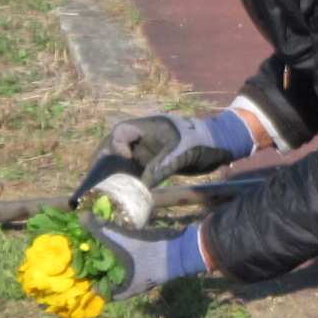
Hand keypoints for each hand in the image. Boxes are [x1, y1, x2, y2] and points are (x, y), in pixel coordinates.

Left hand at [81, 214, 209, 299]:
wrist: (181, 250)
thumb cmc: (151, 253)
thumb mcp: (123, 240)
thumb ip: (101, 229)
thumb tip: (80, 217)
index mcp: (119, 290)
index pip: (92, 288)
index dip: (80, 277)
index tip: (69, 263)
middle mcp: (124, 287)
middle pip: (100, 278)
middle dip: (88, 264)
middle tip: (74, 249)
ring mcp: (132, 277)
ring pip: (110, 269)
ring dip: (100, 258)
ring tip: (86, 243)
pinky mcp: (138, 267)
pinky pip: (119, 262)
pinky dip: (111, 254)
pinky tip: (105, 241)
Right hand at [107, 110, 256, 186]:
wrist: (221, 146)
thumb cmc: (202, 143)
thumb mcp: (182, 155)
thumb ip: (161, 168)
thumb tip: (141, 187)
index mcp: (149, 126)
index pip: (122, 131)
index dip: (117, 144)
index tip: (126, 159)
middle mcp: (145, 137)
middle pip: (117, 144)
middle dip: (106, 158)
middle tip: (95, 176)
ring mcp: (149, 149)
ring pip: (124, 158)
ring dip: (115, 170)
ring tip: (102, 186)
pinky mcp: (155, 161)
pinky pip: (136, 168)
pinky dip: (129, 178)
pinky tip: (122, 191)